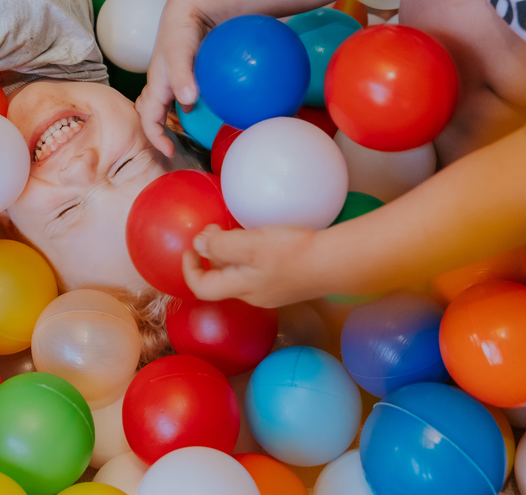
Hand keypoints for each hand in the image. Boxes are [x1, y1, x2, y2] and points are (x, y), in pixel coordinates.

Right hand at [136, 0, 214, 155]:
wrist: (192, 5)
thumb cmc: (182, 27)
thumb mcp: (180, 50)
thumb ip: (182, 74)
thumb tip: (187, 101)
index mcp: (156, 84)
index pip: (148, 118)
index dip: (155, 138)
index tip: (170, 151)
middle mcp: (162, 84)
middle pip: (150, 112)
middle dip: (155, 131)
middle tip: (173, 145)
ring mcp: (173, 78)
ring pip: (164, 103)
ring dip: (169, 119)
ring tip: (188, 130)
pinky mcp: (185, 72)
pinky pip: (182, 93)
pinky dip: (188, 104)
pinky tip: (208, 105)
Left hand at [182, 224, 322, 307]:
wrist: (336, 262)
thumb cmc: (291, 253)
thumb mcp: (250, 244)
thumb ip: (220, 245)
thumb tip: (197, 245)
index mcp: (241, 288)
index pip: (202, 288)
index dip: (189, 270)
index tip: (188, 248)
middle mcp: (254, 295)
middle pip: (221, 280)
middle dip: (210, 256)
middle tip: (213, 229)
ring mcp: (273, 291)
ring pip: (240, 275)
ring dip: (229, 254)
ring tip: (233, 230)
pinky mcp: (288, 283)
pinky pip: (258, 271)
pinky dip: (248, 255)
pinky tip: (259, 239)